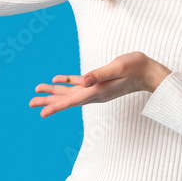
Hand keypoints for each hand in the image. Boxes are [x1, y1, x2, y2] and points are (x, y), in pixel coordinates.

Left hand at [28, 51, 171, 117]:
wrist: (150, 73)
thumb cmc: (137, 67)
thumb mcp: (118, 67)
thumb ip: (100, 74)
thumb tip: (83, 80)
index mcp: (98, 91)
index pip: (73, 101)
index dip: (56, 106)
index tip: (42, 113)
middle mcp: (95, 93)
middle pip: (67, 99)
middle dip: (49, 101)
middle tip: (30, 103)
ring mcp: (96, 89)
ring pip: (71, 93)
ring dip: (54, 92)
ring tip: (38, 90)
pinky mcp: (99, 83)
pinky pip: (79, 84)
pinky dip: (67, 82)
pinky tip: (57, 79)